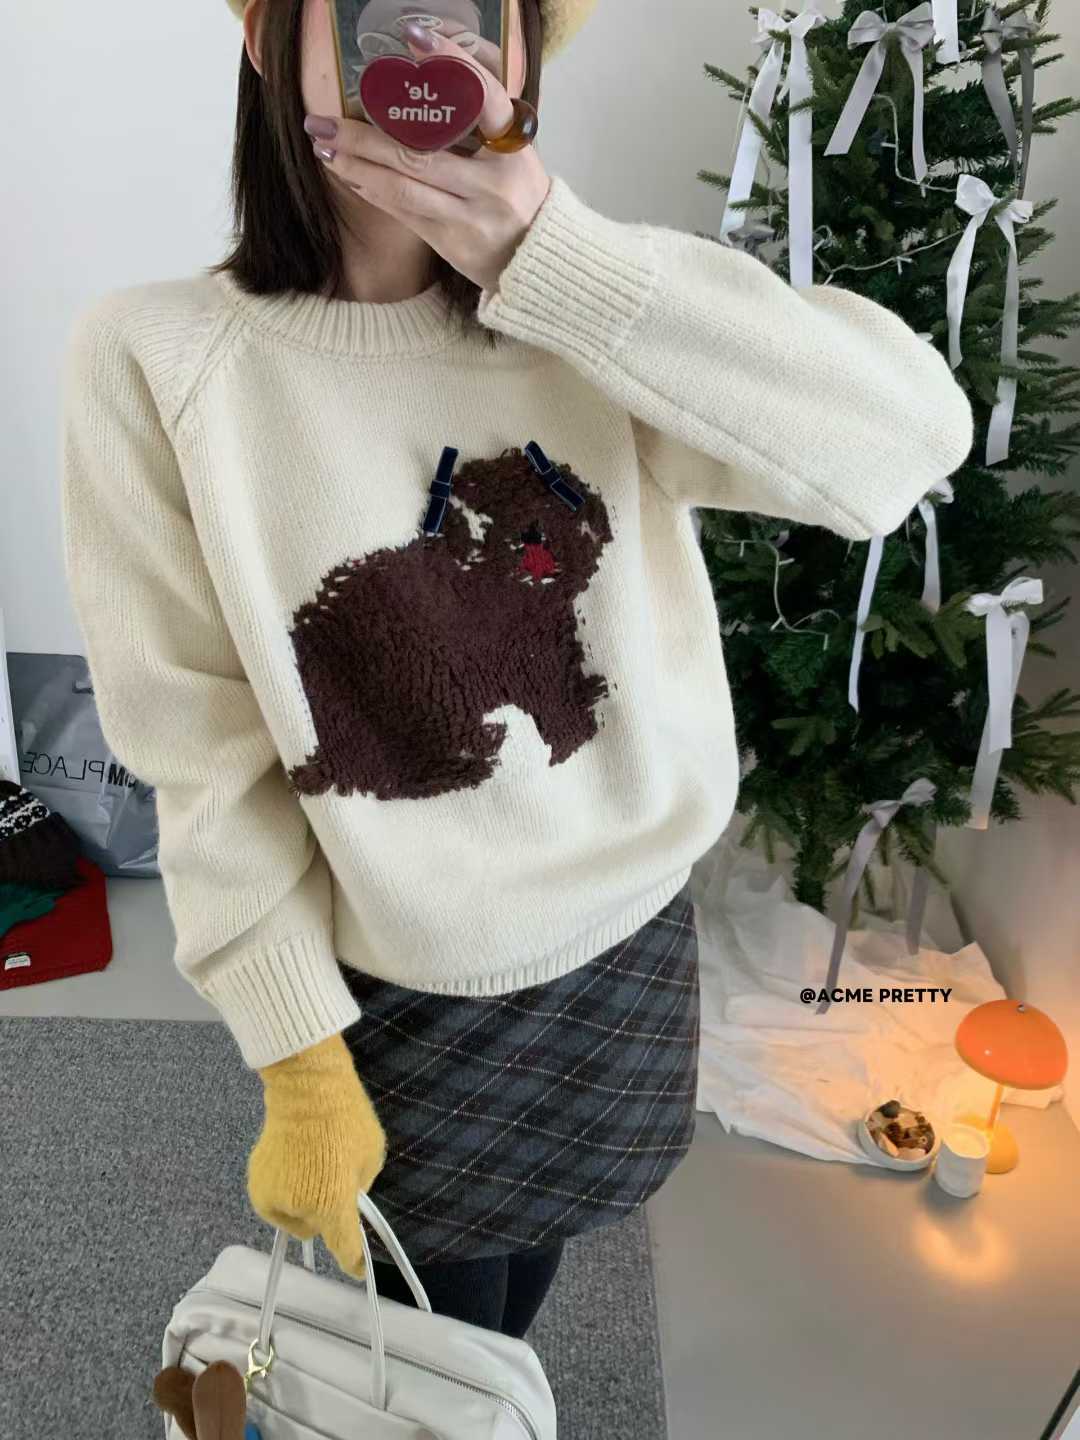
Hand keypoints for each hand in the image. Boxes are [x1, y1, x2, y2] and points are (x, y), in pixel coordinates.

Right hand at [247, 1032, 387, 1279]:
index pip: (344, 1249)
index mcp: (331, 1206)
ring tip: (313, 1171)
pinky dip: (287, 1190)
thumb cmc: (347, 1119)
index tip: (360, 1267)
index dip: (355, 1261)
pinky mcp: (256, 1182)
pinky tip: (295, 1165)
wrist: (306, 1088)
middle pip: (314, 1231)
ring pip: (292, 1217)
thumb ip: (359, 1189)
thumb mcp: (371, 1157)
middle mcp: (297, 1209)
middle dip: (325, 1216)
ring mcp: (271, 1196)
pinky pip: (276, 1199)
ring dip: (303, 1205)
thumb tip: (347, 1199)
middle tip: (334, 1184)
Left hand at [304, 23, 550, 293]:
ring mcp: (470, 215)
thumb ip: (480, 118)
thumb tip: (430, 69)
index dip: (450, 62)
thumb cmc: (519, 194)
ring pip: (402, 186)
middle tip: (321, 117)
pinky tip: (347, 173)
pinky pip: (403, 212)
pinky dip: (371, 190)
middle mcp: (492, 181)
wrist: (537, 260)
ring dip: (356, 165)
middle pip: (418, 152)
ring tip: (323, 146)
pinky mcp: (452, 242)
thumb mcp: (515, 151)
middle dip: (363, 134)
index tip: (413, 36)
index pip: (482, 94)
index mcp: (513, 146)